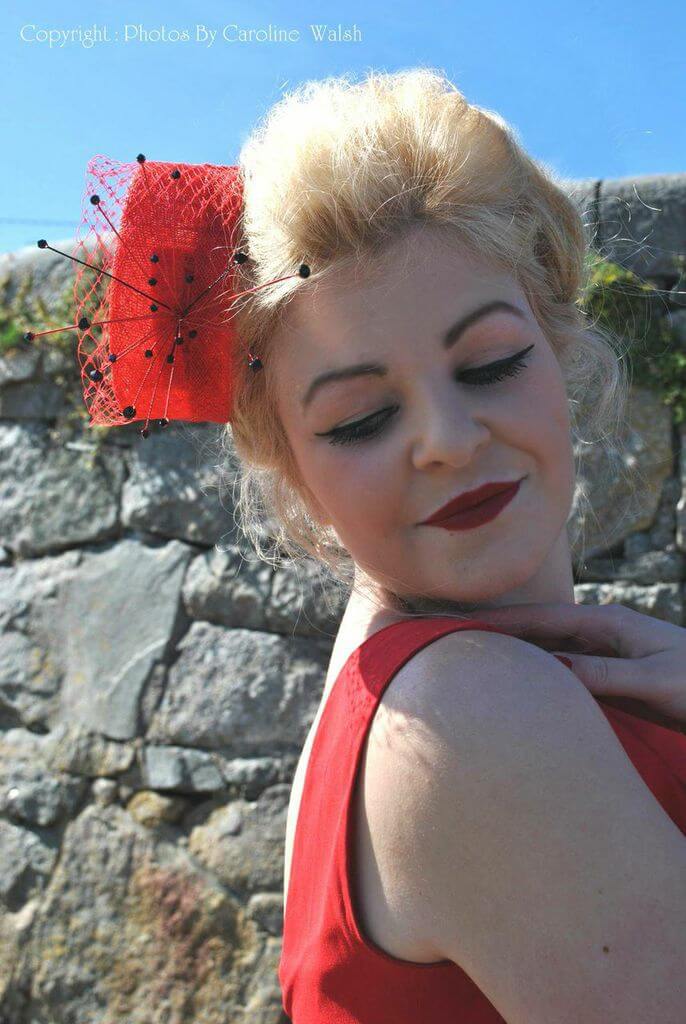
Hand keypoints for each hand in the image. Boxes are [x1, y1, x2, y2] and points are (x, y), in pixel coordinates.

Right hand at [458, 601, 685, 732]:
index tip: (462, 623)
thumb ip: (606, 674)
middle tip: (455, 640)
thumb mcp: (655, 679)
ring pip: (549, 652)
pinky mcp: (612, 678)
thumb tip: (552, 668)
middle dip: (500, 634)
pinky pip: (565, 674)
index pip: (543, 619)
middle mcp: (602, 635)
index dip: (502, 621)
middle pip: (540, 632)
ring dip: (517, 656)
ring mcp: (605, 655)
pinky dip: (539, 677)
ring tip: (475, 664)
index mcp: (609, 623)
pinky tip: (520, 690)